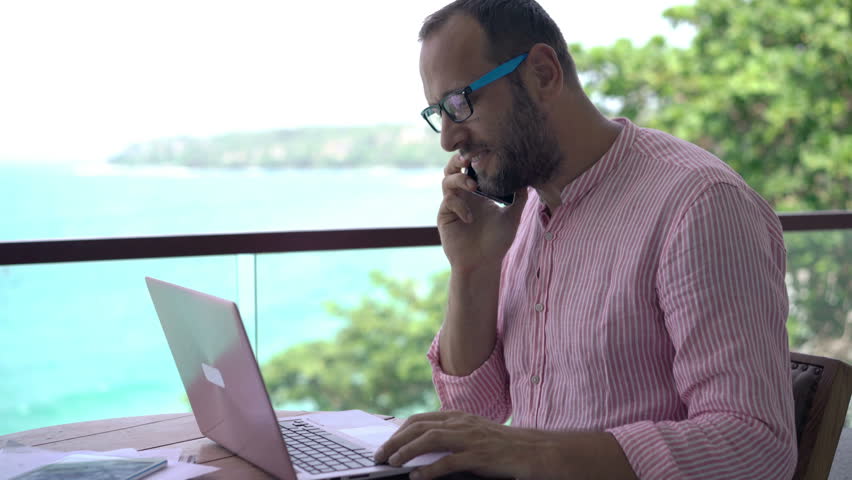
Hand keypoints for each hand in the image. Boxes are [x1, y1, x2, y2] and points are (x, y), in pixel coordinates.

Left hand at [374, 411, 536, 479]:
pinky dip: (429, 470)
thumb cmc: (503, 445)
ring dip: (406, 452)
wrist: (534, 450)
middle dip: (395, 441)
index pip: (420, 419)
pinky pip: (448, 462)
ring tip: (392, 463)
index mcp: (458, 417)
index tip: (385, 443)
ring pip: (429, 440)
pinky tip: (417, 477)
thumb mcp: (474, 433)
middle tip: (380, 456)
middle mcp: (461, 424)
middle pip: (419, 427)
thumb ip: (451, 435)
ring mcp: (470, 439)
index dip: (398, 431)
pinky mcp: (479, 456)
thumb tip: (422, 445)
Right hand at [438, 154, 527, 273]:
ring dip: (459, 179)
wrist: (483, 264)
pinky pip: (448, 201)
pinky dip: (459, 205)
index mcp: (479, 191)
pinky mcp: (445, 216)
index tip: (486, 151)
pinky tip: (470, 218)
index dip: (476, 157)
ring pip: (447, 180)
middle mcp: (464, 194)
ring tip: (474, 186)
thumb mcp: (513, 216)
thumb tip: (527, 176)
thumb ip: (519, 197)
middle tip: (470, 158)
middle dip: (459, 159)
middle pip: (454, 167)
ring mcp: (453, 204)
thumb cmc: (497, 242)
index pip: (473, 167)